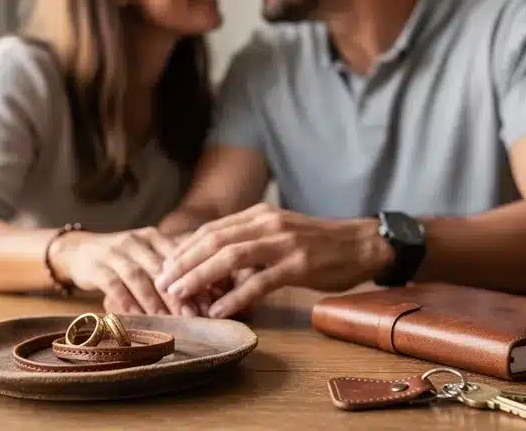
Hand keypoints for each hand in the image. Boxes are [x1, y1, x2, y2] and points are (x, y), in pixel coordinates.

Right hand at [51, 226, 199, 315]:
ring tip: (168, 320)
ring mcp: (114, 252)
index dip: (194, 280)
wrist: (76, 250)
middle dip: (178, 293)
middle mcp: (136, 241)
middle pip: (161, 268)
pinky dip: (127, 301)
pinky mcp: (95, 266)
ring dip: (154, 300)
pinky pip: (113, 284)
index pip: (178, 258)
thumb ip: (170, 270)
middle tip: (193, 315)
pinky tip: (137, 317)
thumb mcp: (146, 256)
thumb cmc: (121, 260)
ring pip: (138, 276)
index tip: (208, 303)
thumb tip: (207, 295)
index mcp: (153, 237)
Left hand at [154, 204, 390, 317]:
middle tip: (163, 283)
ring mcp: (283, 243)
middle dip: (183, 262)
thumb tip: (215, 265)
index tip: (165, 267)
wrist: (363, 244)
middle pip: (214, 240)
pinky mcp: (299, 265)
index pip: (211, 229)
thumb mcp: (280, 233)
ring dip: (201, 277)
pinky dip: (235, 296)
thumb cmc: (319, 244)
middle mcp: (267, 223)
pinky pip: (260, 282)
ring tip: (180, 294)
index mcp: (259, 214)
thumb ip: (250, 242)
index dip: (185, 248)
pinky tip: (219, 310)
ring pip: (230, 257)